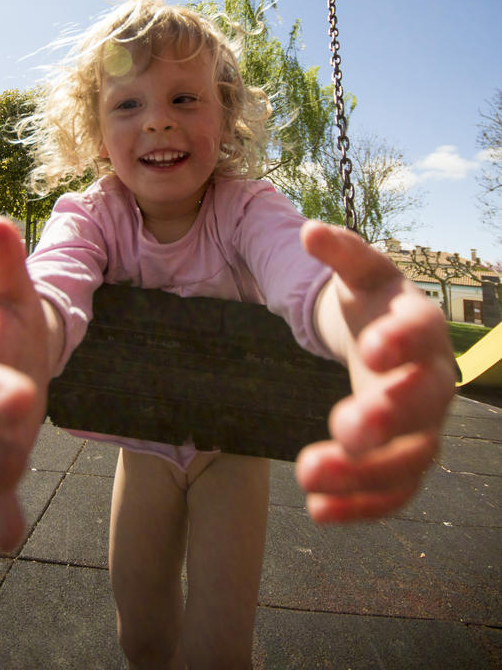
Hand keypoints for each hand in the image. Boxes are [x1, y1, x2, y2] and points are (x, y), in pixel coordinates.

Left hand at [295, 221, 455, 521]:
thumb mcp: (357, 272)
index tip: (369, 350)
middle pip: (428, 404)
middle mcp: (435, 377)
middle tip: (346, 429)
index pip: (421, 333)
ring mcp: (427, 423)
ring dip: (366, 473)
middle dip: (390, 417)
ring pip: (414, 458)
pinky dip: (363, 506)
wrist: (387, 336)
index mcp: (421, 324)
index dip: (400, 342)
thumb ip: (339, 252)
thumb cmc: (373, 301)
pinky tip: (319, 512)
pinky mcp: (408, 457)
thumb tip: (309, 230)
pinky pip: (398, 490)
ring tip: (307, 476)